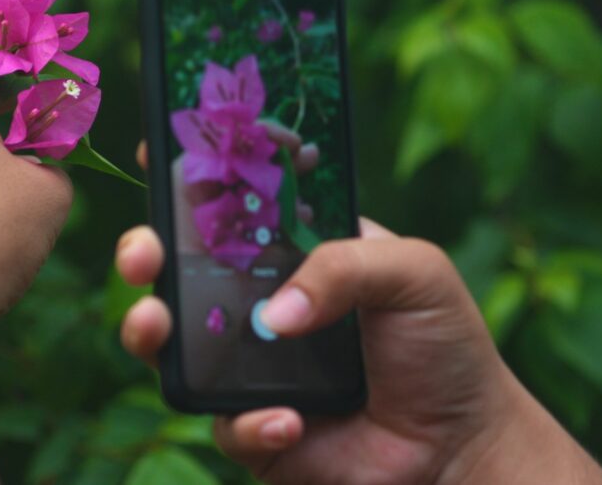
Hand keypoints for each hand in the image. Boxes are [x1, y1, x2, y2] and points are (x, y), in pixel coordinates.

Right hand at [118, 146, 601, 483]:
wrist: (460, 447)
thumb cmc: (443, 346)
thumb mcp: (412, 273)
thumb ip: (344, 265)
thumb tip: (275, 314)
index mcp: (293, 253)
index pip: (233, 207)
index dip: (192, 181)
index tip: (156, 155)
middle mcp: (259, 303)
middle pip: (179, 270)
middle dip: (144, 251)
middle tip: (142, 251)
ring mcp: (248, 365)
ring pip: (172, 344)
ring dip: (148, 327)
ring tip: (153, 322)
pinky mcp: (252, 425)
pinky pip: (224, 423)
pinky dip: (248, 420)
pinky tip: (289, 420)